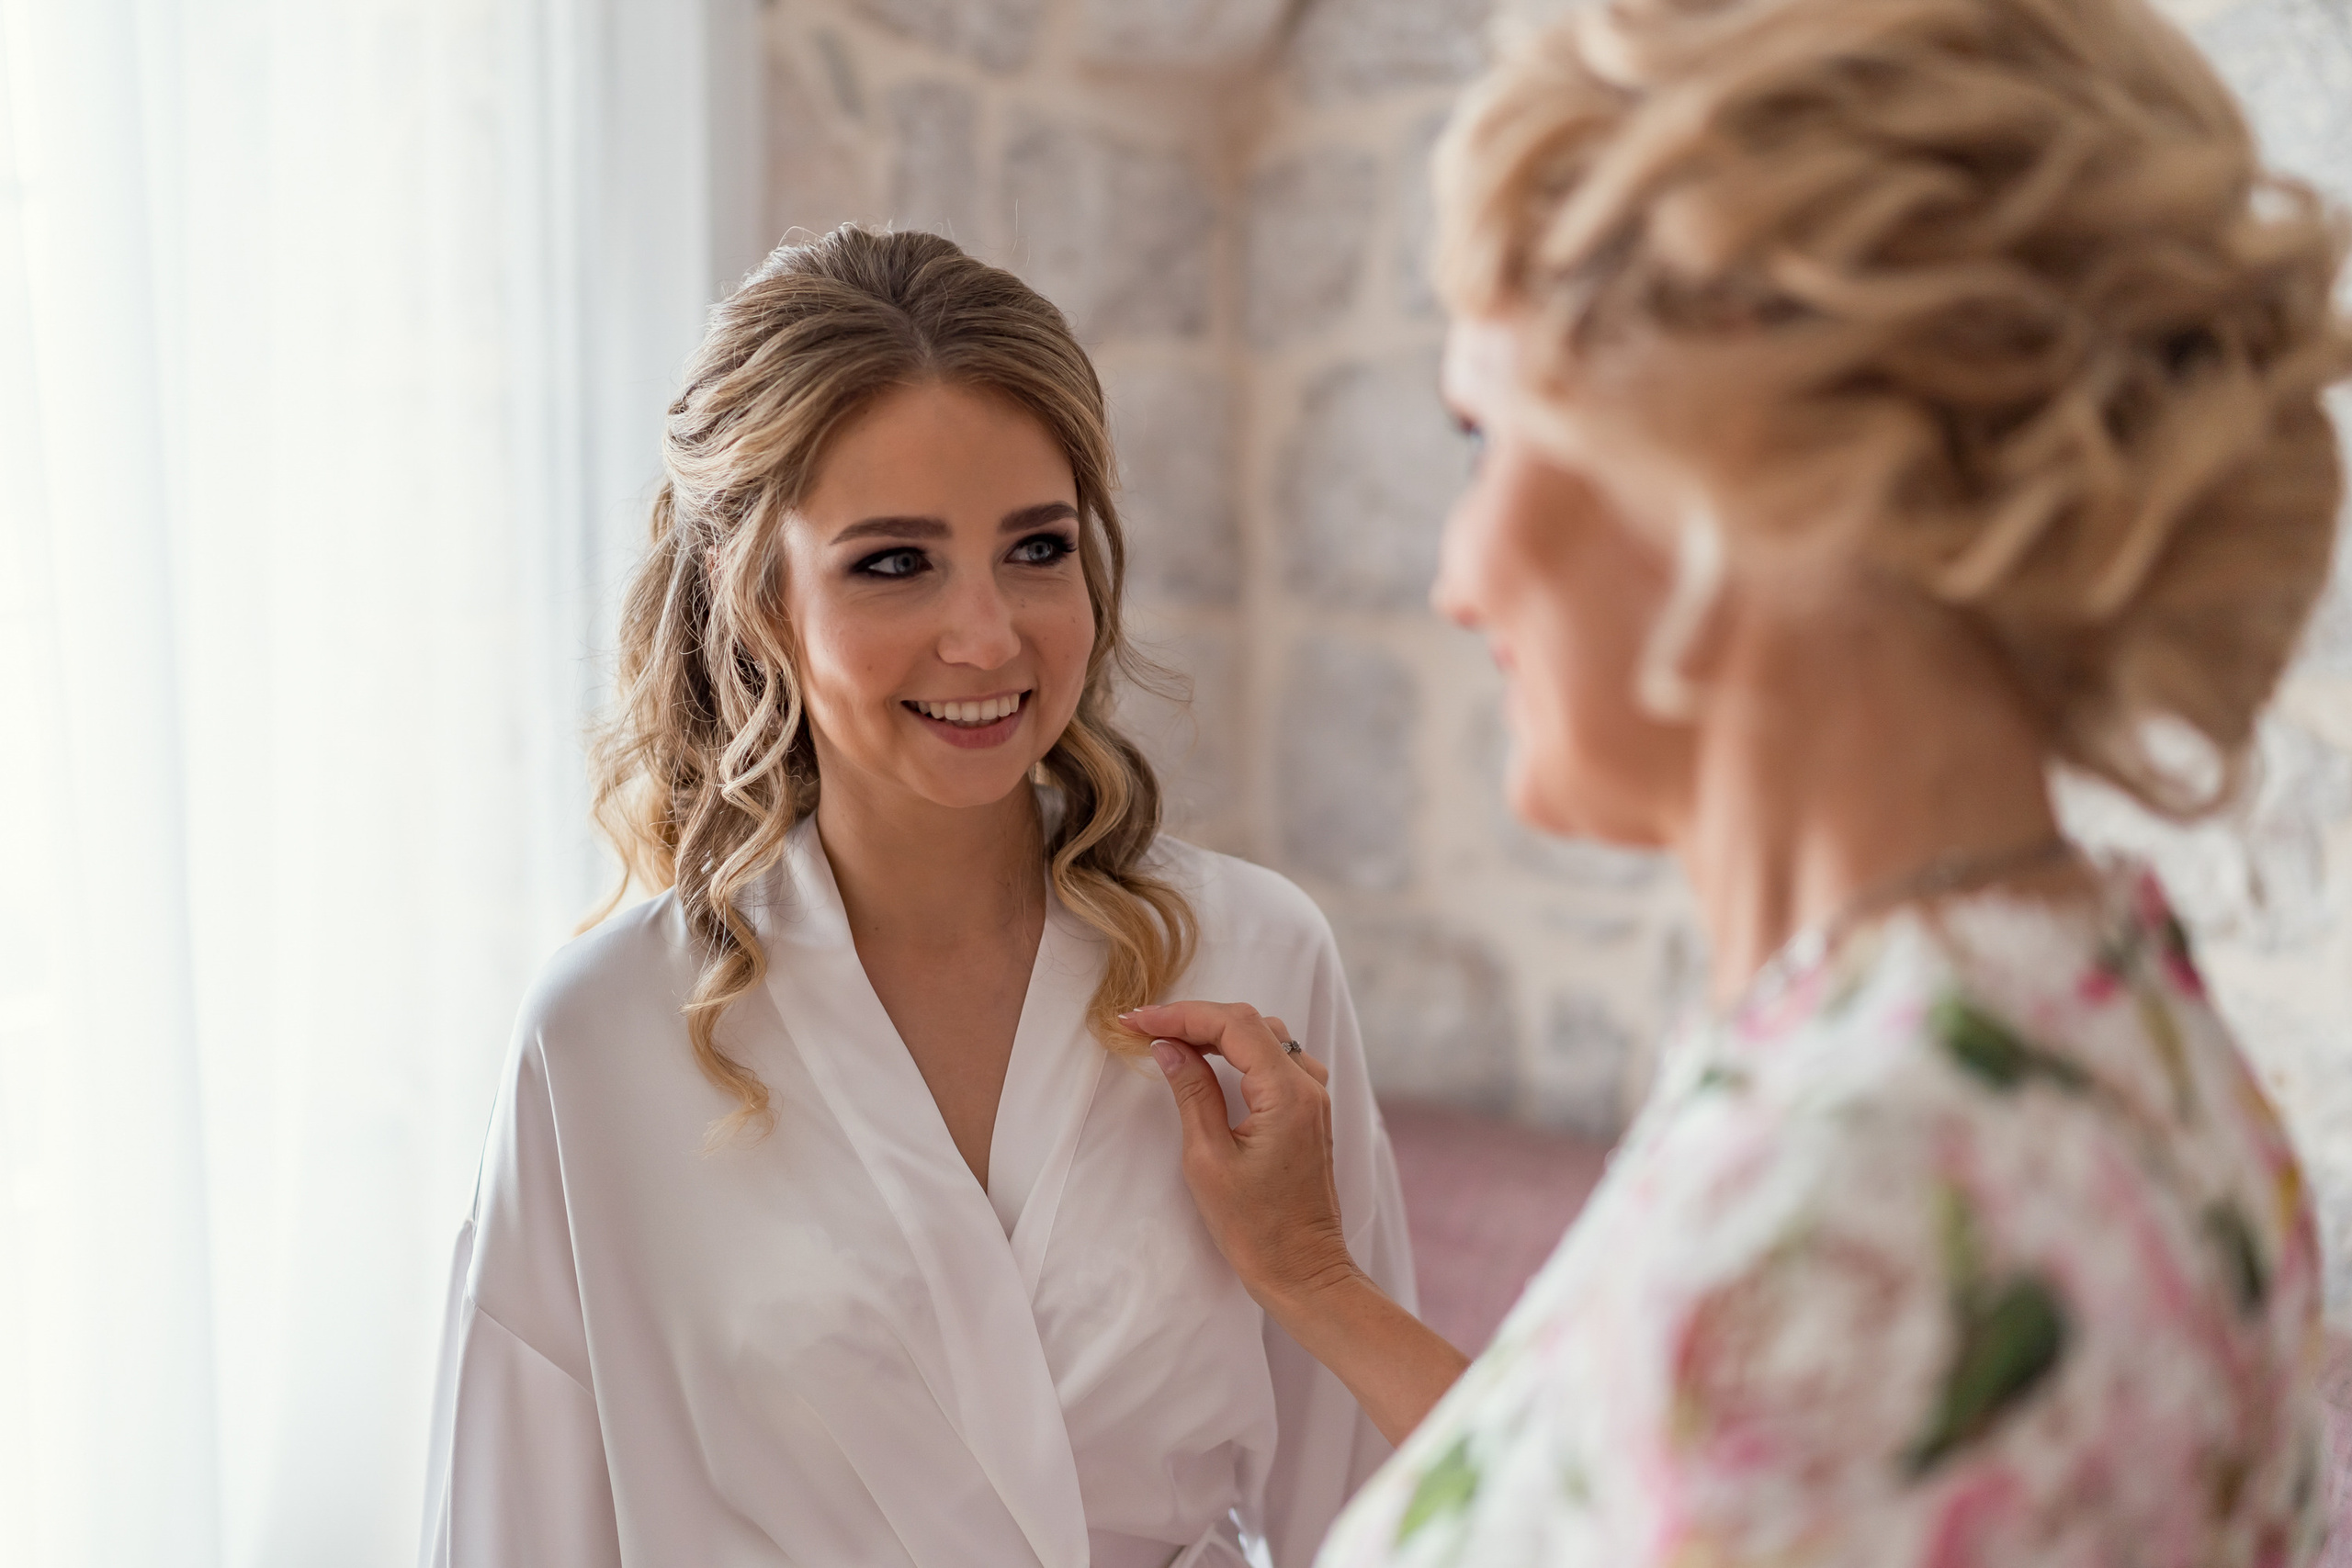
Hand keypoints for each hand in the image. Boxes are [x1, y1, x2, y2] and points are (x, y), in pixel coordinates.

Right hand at [1122, 1000, 1361, 1313]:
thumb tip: (1167, 1047)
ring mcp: (1313, 1097)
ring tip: (1167, 1037)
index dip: (1181, 1015)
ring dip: (1215, 1029)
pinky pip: (1274, 1058)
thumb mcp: (1208, 1158)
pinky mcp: (1308, 1110)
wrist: (1302, 1269)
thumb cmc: (1255, 1227)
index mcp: (1287, 1094)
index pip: (1233, 1026)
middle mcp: (1308, 1086)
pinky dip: (1237, 1049)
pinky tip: (1206, 1058)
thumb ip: (1191, 1091)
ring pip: (1264, 1035)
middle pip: (1249, 1023)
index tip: (1138, 1020)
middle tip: (1144, 1025)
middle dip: (1193, 1018)